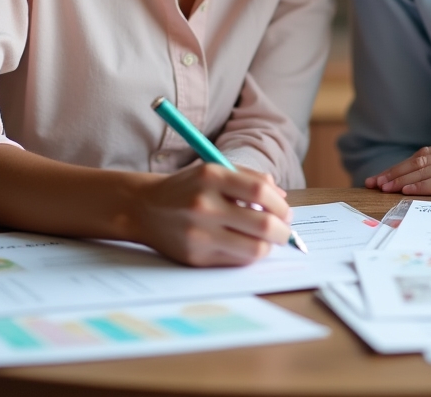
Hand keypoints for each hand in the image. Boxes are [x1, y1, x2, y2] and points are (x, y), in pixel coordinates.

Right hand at [132, 161, 292, 266]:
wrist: (145, 208)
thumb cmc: (189, 187)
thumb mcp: (215, 169)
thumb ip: (250, 178)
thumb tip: (282, 198)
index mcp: (211, 176)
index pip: (260, 192)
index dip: (280, 205)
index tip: (285, 211)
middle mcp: (204, 204)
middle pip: (262, 224)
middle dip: (282, 231)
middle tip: (284, 231)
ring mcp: (199, 233)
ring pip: (253, 249)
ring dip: (268, 246)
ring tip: (267, 240)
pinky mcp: (195, 256)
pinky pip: (235, 261)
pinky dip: (248, 255)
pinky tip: (246, 246)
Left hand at [366, 134, 430, 198]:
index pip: (429, 153)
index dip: (406, 163)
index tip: (389, 172)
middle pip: (421, 158)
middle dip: (395, 170)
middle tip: (374, 181)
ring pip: (425, 168)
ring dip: (400, 178)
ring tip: (381, 187)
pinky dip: (419, 185)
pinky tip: (405, 191)